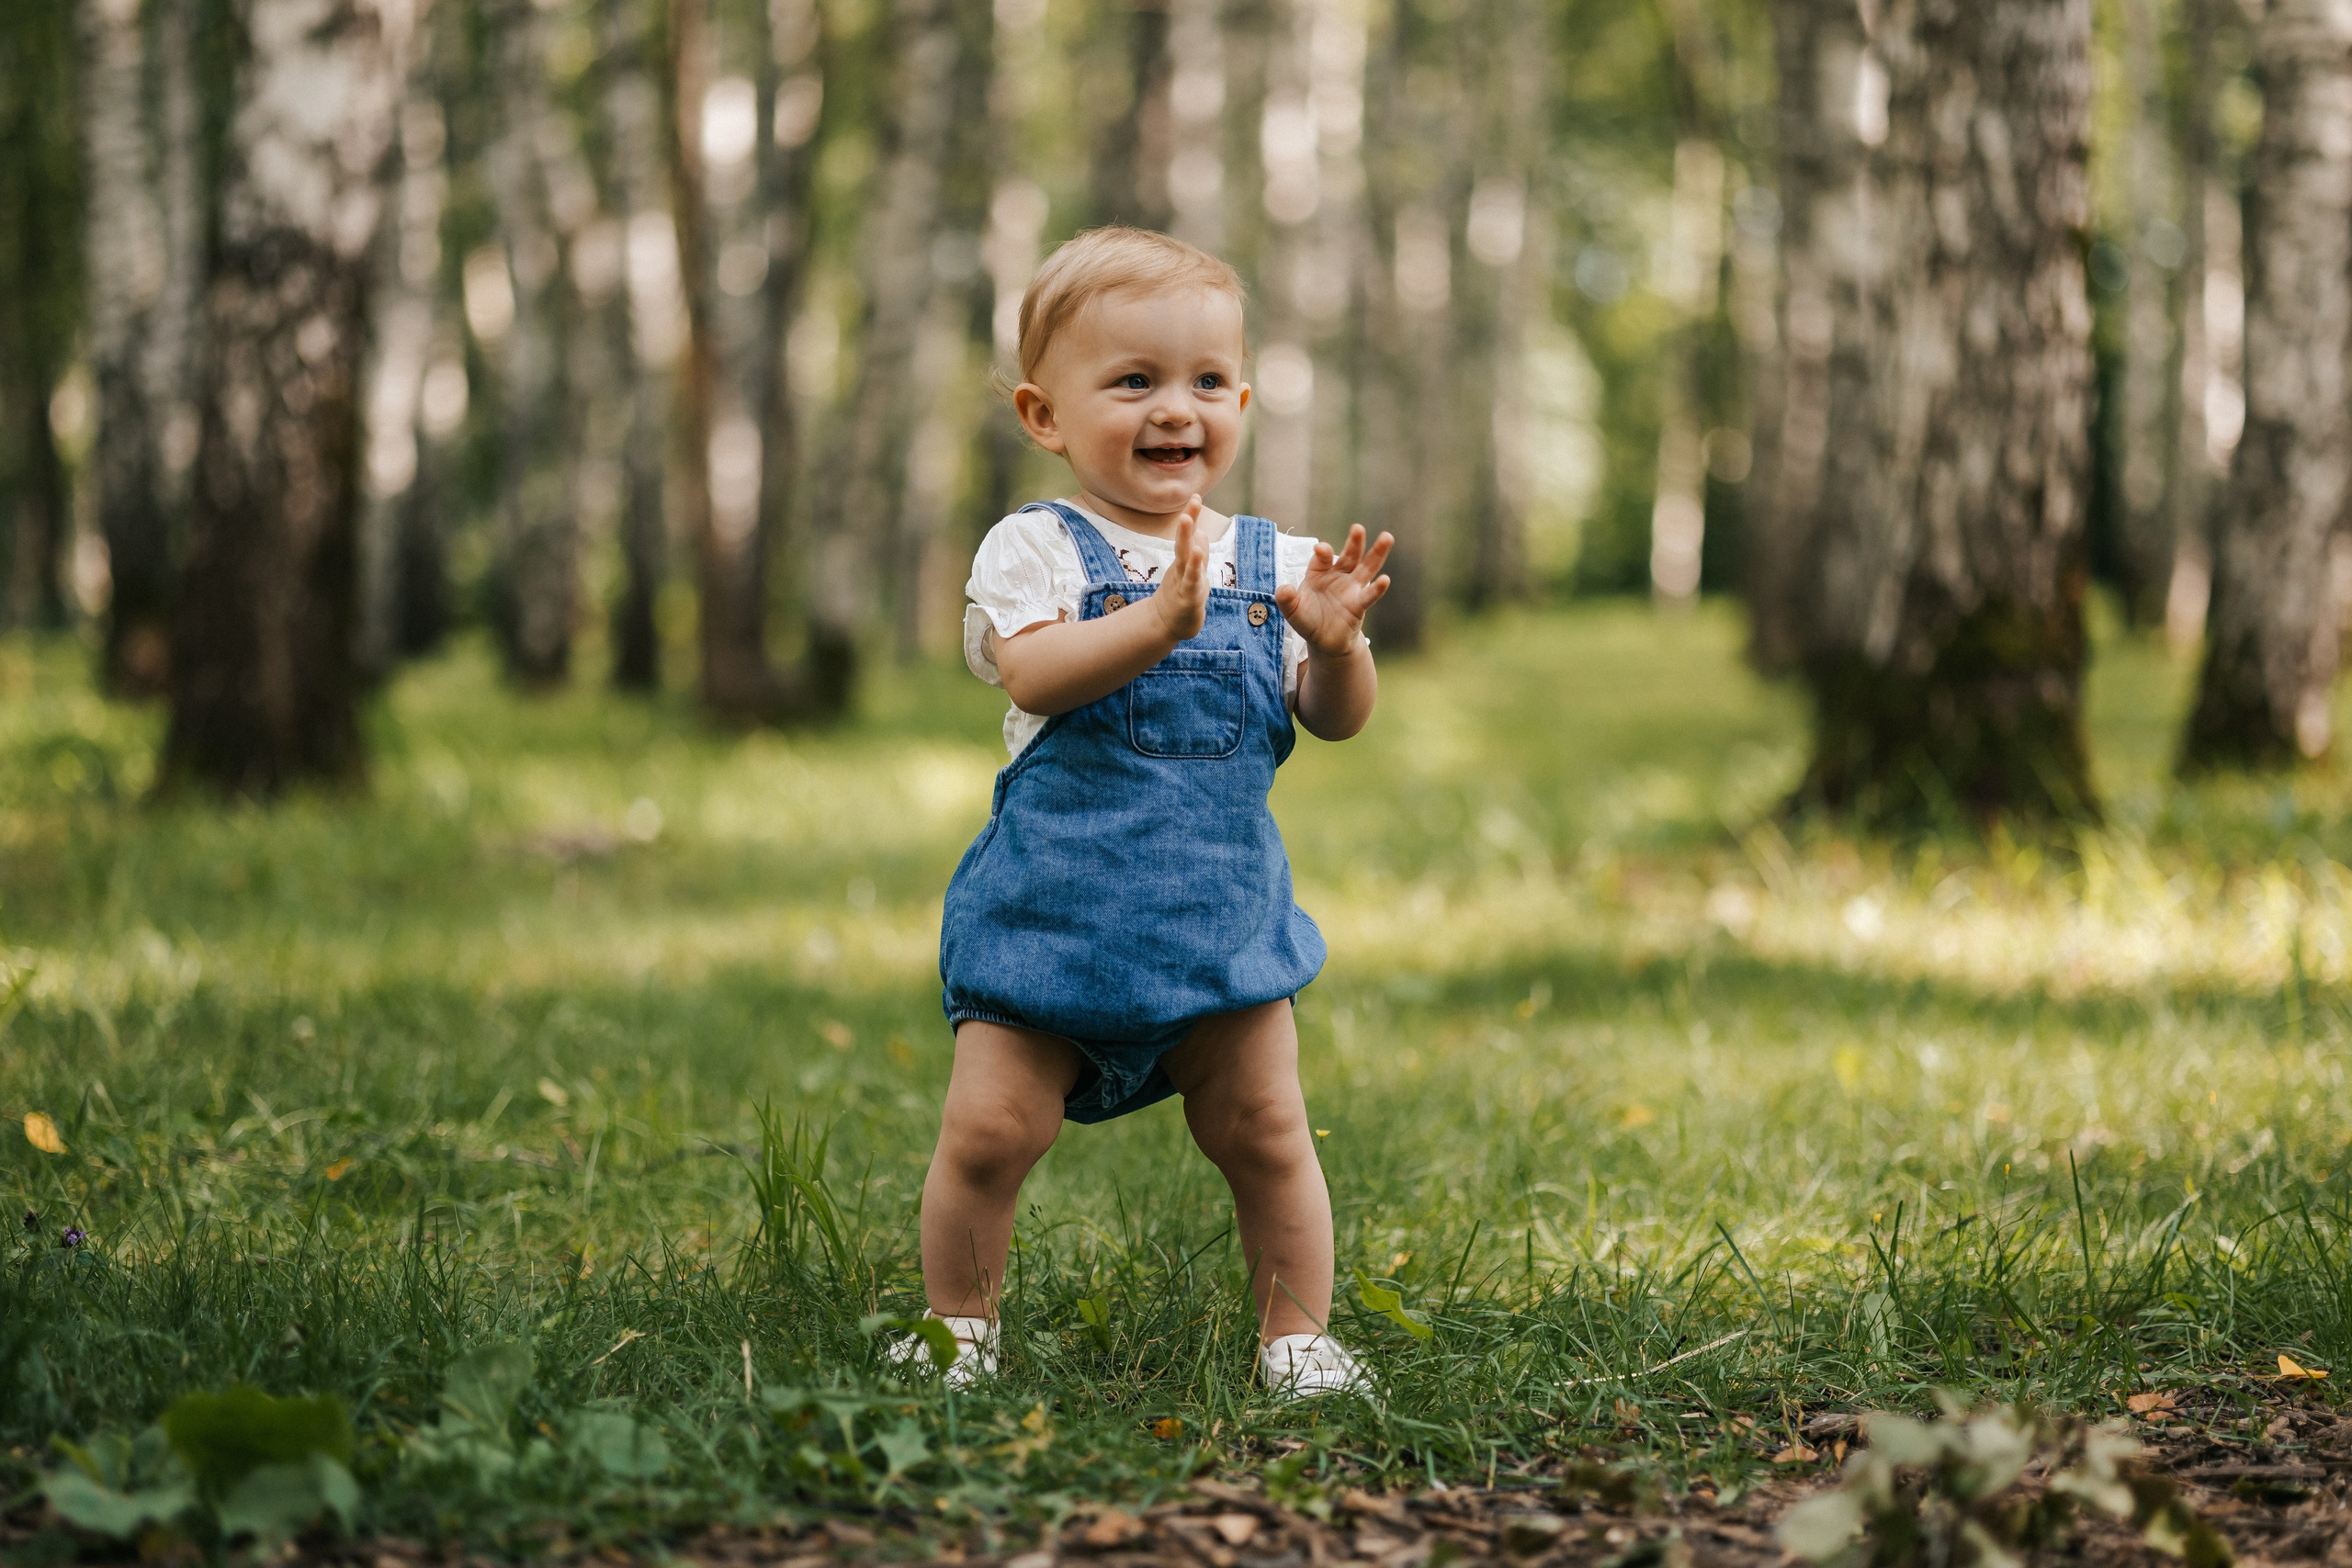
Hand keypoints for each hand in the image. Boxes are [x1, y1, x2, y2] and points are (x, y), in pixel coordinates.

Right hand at [1149, 496, 1211, 642]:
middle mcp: (1182, 569)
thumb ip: (1198, 554)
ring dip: (1186, 539)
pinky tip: (1197, 554)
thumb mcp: (1193, 574)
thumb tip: (1202, 533)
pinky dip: (1194, 568)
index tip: (1196, 495)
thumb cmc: (1181, 597)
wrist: (1167, 624)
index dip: (1192, 516)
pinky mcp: (1188, 599)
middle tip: (1194, 500)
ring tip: (1188, 519)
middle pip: (1184, 542)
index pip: (1188, 536)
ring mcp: (1183, 583)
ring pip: (1185, 559)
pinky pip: (1191, 581)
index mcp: (1184, 562)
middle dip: (1188, 521)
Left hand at [1277, 525, 1392, 656]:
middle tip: (1357, 528)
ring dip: (1377, 553)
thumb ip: (1286, 600)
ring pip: (1366, 568)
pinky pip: (1369, 595)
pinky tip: (1384, 580)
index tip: (1321, 549)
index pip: (1323, 558)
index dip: (1323, 553)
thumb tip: (1283, 589)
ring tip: (1387, 538)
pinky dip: (1377, 588)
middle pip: (1349, 555)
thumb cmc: (1308, 620)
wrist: (1324, 640)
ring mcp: (1352, 588)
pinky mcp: (1360, 604)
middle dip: (1354, 542)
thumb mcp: (1293, 611)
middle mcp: (1338, 575)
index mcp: (1319, 572)